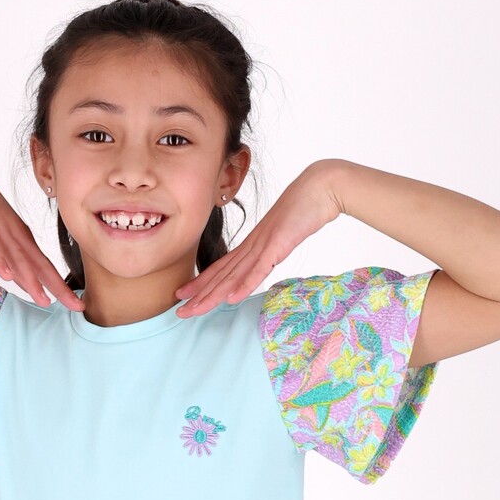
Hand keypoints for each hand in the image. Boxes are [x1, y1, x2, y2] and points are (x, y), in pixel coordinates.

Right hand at [0, 157, 81, 309]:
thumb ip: (11, 258)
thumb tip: (24, 282)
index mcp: (23, 238)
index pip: (46, 266)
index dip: (62, 286)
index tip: (78, 304)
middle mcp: (16, 234)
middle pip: (40, 264)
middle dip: (59, 287)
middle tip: (76, 307)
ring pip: (18, 258)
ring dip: (31, 280)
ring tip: (43, 300)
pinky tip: (6, 276)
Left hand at [173, 162, 343, 313]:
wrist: (320, 188)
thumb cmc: (304, 209)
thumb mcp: (282, 234)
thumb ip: (271, 249)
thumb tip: (264, 261)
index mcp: (252, 243)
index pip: (222, 266)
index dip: (201, 282)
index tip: (182, 295)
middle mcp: (252, 245)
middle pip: (221, 274)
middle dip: (198, 294)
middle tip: (179, 311)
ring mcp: (264, 245)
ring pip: (234, 275)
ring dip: (213, 294)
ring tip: (195, 310)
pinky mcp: (278, 245)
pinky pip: (259, 268)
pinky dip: (244, 284)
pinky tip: (231, 299)